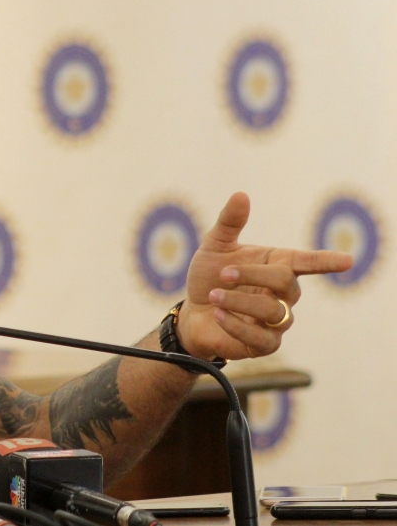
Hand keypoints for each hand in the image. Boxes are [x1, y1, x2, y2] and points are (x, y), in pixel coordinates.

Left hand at [177, 192, 352, 360]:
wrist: (191, 312)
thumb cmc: (209, 277)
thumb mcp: (214, 246)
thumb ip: (229, 223)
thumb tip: (241, 195)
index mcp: (277, 265)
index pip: (306, 262)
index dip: (326, 261)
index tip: (347, 261)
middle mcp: (282, 293)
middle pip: (285, 282)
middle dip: (252, 275)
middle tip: (223, 274)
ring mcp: (277, 321)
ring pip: (272, 311)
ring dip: (239, 300)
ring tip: (214, 295)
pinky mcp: (264, 344)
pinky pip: (261, 337)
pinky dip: (237, 324)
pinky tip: (218, 315)